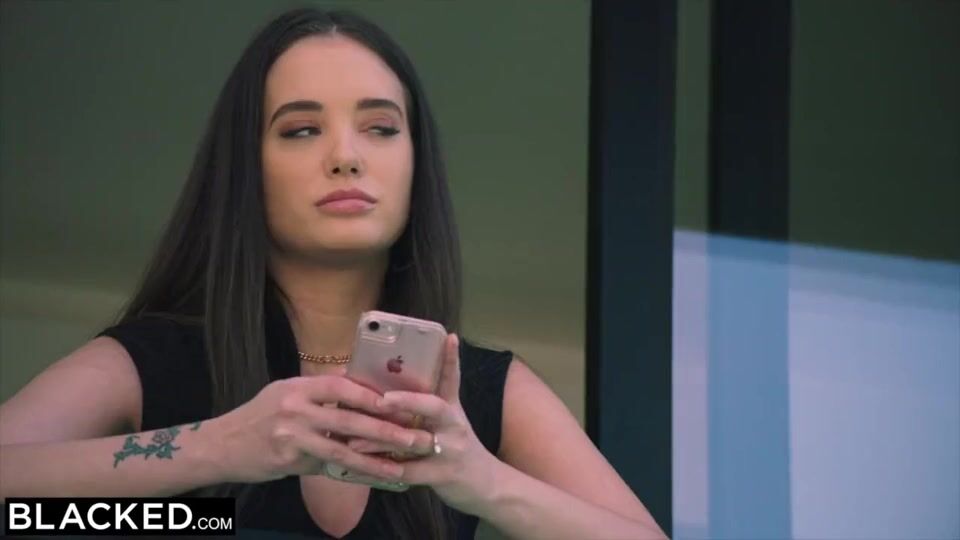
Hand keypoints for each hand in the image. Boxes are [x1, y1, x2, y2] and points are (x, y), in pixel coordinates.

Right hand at [207, 375, 427, 484]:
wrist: (222, 444)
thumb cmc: (258, 416)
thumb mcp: (285, 393)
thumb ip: (318, 392)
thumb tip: (357, 388)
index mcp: (298, 388)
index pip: (341, 387)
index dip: (371, 395)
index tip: (400, 403)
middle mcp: (295, 410)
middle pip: (348, 419)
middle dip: (386, 429)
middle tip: (415, 437)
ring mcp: (291, 437)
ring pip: (341, 449)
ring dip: (375, 459)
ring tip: (401, 465)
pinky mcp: (289, 462)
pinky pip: (328, 468)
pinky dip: (353, 473)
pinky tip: (373, 478)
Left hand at [347, 334, 501, 511]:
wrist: (486, 485)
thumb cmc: (458, 449)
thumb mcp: (449, 424)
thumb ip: (426, 408)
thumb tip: (388, 393)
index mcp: (452, 409)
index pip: (453, 378)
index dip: (451, 358)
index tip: (449, 337)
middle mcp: (454, 425)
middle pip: (434, 407)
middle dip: (408, 402)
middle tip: (383, 399)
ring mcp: (451, 450)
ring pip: (415, 442)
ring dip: (382, 441)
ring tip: (354, 439)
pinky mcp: (444, 475)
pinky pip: (410, 472)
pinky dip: (386, 470)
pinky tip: (365, 468)